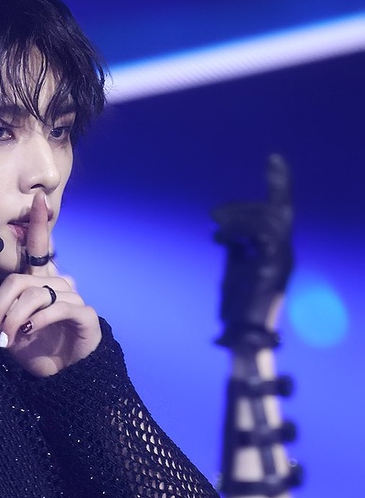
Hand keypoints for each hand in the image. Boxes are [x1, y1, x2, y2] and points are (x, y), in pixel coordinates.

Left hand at [0, 192, 101, 375]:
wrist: (64, 377)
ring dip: (15, 317)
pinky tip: (28, 332)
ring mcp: (72, 297)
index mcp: (40, 283)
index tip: (37, 199)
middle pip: (20, 280)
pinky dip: (38, 320)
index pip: (39, 248)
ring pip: (36, 294)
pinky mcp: (84, 314)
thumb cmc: (36, 350)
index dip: (39, 224)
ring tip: (5, 338)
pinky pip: (57, 308)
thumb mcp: (5, 334)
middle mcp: (57, 284)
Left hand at [212, 154, 293, 349]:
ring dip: (239, 215)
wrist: (243, 339)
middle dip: (247, 203)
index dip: (278, 184)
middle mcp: (285, 251)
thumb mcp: (235, 271)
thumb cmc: (238, 310)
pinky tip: (220, 238)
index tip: (274, 159)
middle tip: (214, 213)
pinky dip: (240, 229)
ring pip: (270, 218)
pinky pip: (263, 234)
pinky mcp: (274, 267)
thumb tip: (227, 233)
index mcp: (276, 250)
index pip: (279, 211)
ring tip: (213, 222)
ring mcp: (282, 259)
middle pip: (277, 210)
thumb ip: (237, 249)